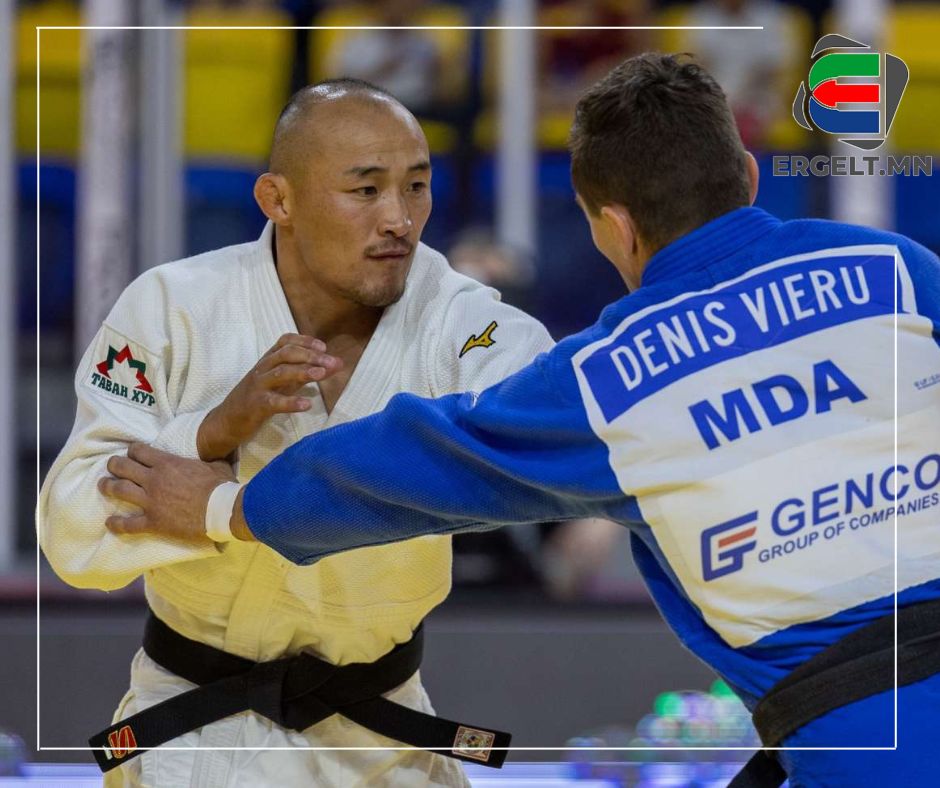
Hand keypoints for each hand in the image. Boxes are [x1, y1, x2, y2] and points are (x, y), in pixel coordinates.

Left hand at [99, 443, 236, 542]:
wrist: (221, 511)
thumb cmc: (220, 486)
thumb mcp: (215, 464)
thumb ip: (206, 459)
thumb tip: (215, 453)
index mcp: (167, 463)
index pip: (139, 451)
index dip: (133, 451)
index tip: (132, 453)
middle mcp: (153, 480)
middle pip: (123, 468)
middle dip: (114, 465)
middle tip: (112, 466)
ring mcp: (150, 501)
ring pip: (119, 490)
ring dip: (108, 487)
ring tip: (103, 486)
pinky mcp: (153, 522)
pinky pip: (128, 524)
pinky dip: (116, 523)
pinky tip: (109, 522)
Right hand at [197, 334, 341, 460]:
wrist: (227, 420)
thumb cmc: (259, 398)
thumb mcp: (282, 383)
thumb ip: (306, 373)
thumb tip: (335, 365)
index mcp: (268, 360)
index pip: (285, 341)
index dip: (304, 341)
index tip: (323, 346)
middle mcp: (262, 369)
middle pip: (286, 354)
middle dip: (310, 356)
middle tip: (332, 362)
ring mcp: (258, 386)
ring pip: (280, 373)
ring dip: (303, 372)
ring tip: (322, 374)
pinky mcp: (255, 405)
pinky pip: (274, 402)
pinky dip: (290, 402)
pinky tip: (306, 405)